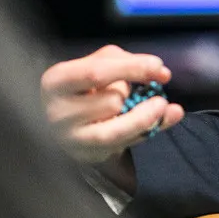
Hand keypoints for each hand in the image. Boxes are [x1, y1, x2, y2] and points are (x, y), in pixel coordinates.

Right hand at [41, 44, 183, 163]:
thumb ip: (131, 62)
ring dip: (142, 118)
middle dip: (133, 96)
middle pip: (110, 102)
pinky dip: (142, 133)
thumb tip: (162, 74)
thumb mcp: (102, 63)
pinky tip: (154, 123)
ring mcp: (69, 139)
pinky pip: (120, 146)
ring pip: (115, 130)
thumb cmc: (87, 84)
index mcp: (56, 81)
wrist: (68, 117)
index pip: (96, 73)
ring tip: (159, 108)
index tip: (160, 68)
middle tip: (151, 95)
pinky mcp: (85, 156)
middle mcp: (57, 112)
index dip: (132, 69)